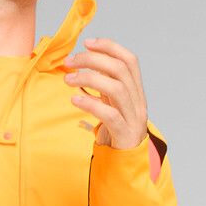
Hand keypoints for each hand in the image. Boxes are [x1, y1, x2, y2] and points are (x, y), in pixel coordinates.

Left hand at [62, 36, 150, 152]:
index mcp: (136, 91)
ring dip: (89, 79)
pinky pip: (109, 115)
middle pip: (120, 69)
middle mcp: (138, 101)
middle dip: (92, 60)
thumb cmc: (116, 132)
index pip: (129, 60)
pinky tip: (75, 99)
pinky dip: (91, 104)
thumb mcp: (112, 105)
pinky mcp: (124, 134)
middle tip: (69, 62)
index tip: (87, 43)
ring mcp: (133, 118)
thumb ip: (104, 87)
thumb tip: (83, 66)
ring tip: (68, 80)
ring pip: (116, 88)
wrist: (127, 163)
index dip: (109, 47)